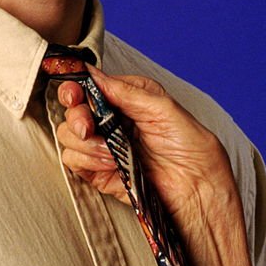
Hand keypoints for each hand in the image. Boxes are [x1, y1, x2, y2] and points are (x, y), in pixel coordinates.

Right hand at [56, 71, 259, 265]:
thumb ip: (128, 92)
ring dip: (86, 143)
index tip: (76, 94)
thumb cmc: (193, 150)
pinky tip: (111, 164)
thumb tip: (94, 75)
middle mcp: (114, 121)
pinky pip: (73, 160)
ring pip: (69, 135)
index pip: (91, 87)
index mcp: (129, 99)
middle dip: (77, 116)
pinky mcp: (99, 172)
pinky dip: (87, 160)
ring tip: (111, 153)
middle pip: (73, 109)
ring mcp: (105, 147)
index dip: (76, 88)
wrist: (197, 191)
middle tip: (89, 127)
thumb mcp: (165, 110)